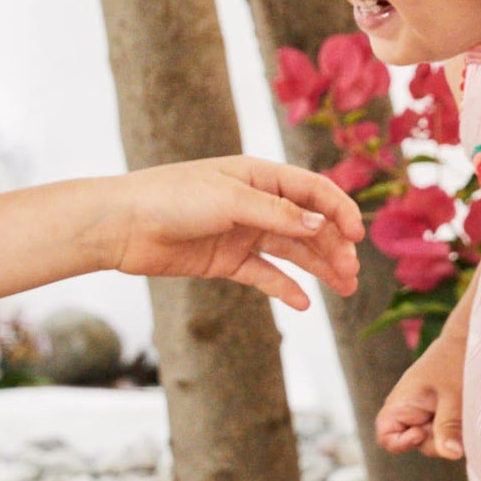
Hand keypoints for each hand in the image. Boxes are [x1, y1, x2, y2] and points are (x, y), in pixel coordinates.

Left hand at [95, 157, 363, 310]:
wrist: (123, 225)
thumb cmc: (172, 198)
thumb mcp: (231, 201)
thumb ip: (278, 216)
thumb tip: (322, 227)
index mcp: (259, 176)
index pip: (312, 191)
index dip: (339, 210)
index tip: (357, 236)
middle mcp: (256, 203)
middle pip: (308, 225)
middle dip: (334, 247)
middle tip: (351, 273)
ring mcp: (243, 233)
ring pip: (292, 252)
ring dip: (319, 268)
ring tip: (344, 288)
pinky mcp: (227, 261)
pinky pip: (265, 275)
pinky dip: (285, 288)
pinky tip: (304, 303)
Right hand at [375, 329, 465, 457]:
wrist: (472, 340)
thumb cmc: (456, 361)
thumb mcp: (453, 396)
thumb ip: (449, 426)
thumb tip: (451, 454)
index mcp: (400, 405)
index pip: (387, 439)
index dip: (403, 444)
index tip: (423, 431)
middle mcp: (410, 412)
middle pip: (420, 444)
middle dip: (440, 438)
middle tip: (457, 414)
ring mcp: (426, 414)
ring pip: (438, 439)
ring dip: (453, 432)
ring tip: (464, 408)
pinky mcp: (442, 414)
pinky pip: (448, 431)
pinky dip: (459, 427)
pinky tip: (467, 412)